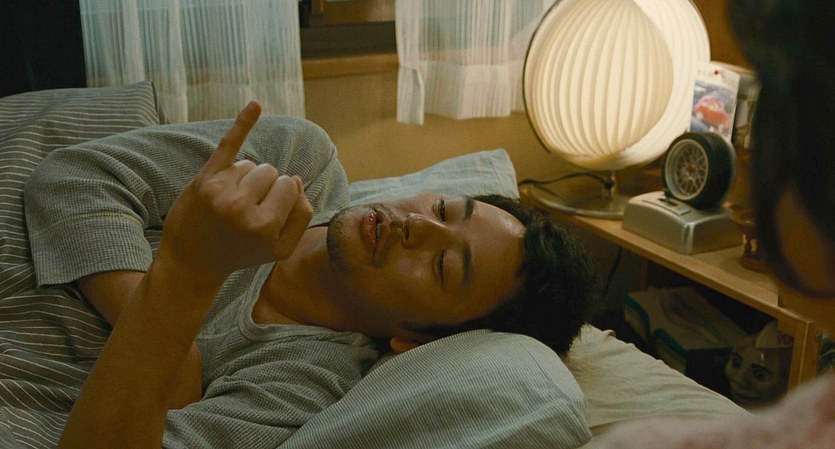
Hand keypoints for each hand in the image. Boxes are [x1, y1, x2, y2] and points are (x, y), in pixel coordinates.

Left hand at [158, 101, 312, 281]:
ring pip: (251, 164)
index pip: (290, 185)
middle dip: (265, 186)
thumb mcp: (280, 249)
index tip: (269, 212)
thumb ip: (301, 216)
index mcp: (265, 227)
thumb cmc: (240, 254)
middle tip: (245, 211)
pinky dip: (244, 123)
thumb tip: (297, 180)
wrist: (191, 262)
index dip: (284, 194)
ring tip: (230, 204)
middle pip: (271, 171)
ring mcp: (220, 192)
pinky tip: (257, 105)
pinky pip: (229, 145)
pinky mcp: (203, 180)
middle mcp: (242, 208)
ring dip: (245, 179)